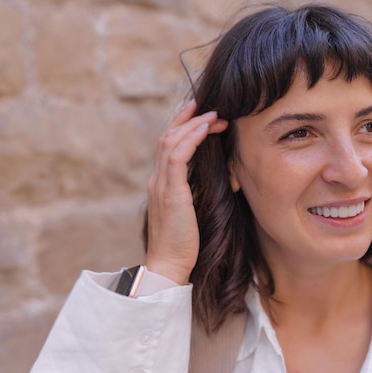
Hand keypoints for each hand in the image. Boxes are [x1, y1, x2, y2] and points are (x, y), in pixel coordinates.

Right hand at [145, 100, 227, 284]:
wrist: (168, 266)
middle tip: (207, 106)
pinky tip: (206, 129)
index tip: (201, 115)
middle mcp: (157, 180)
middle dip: (187, 118)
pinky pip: (177, 156)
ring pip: (171, 141)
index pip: (168, 147)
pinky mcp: (170, 193)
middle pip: (167, 137)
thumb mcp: (190, 213)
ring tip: (213, 114)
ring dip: (193, 124)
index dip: (183, 127)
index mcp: (161, 185)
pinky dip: (191, 138)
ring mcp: (161, 185)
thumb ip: (194, 194)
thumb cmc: (184, 245)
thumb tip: (214, 181)